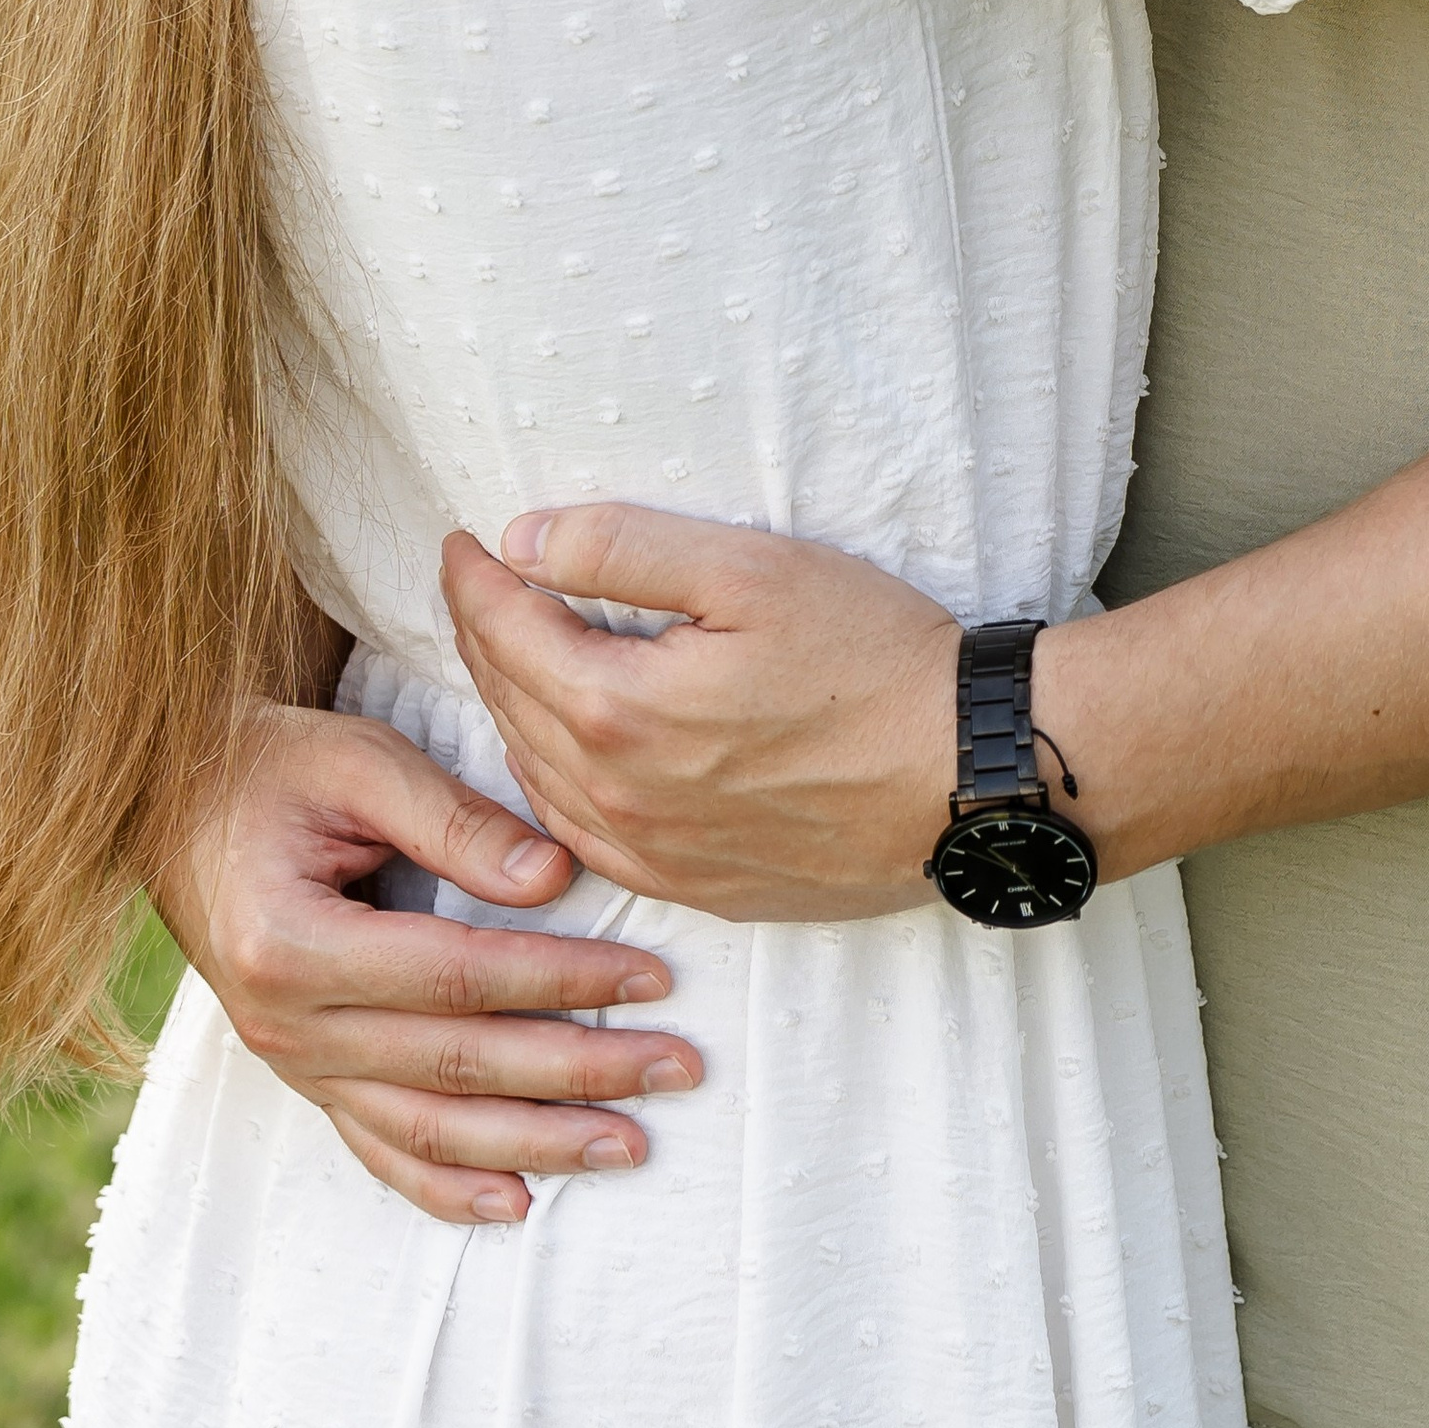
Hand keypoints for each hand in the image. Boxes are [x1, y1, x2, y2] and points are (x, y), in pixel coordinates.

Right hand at [152, 699, 703, 1222]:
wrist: (168, 800)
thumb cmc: (270, 764)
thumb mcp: (359, 761)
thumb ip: (456, 820)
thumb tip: (555, 879)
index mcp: (294, 944)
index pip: (457, 978)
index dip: (561, 979)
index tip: (653, 975)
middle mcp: (287, 1025)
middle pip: (456, 1065)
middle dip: (578, 1072)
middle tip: (677, 1067)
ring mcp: (290, 1062)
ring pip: (427, 1129)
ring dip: (535, 1144)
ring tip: (629, 1145)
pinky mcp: (300, 1075)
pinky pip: (377, 1148)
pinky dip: (447, 1186)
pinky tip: (516, 1205)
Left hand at [442, 510, 957, 921]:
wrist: (967, 778)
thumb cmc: (874, 659)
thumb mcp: (749, 570)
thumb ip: (622, 549)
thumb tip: (521, 541)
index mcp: (616, 711)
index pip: (504, 632)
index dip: (472, 578)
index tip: (461, 539)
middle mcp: (616, 797)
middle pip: (509, 704)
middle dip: (482, 635)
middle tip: (477, 583)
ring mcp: (653, 855)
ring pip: (536, 776)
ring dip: (510, 708)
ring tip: (509, 651)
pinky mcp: (694, 888)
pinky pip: (583, 837)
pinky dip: (552, 783)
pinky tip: (562, 754)